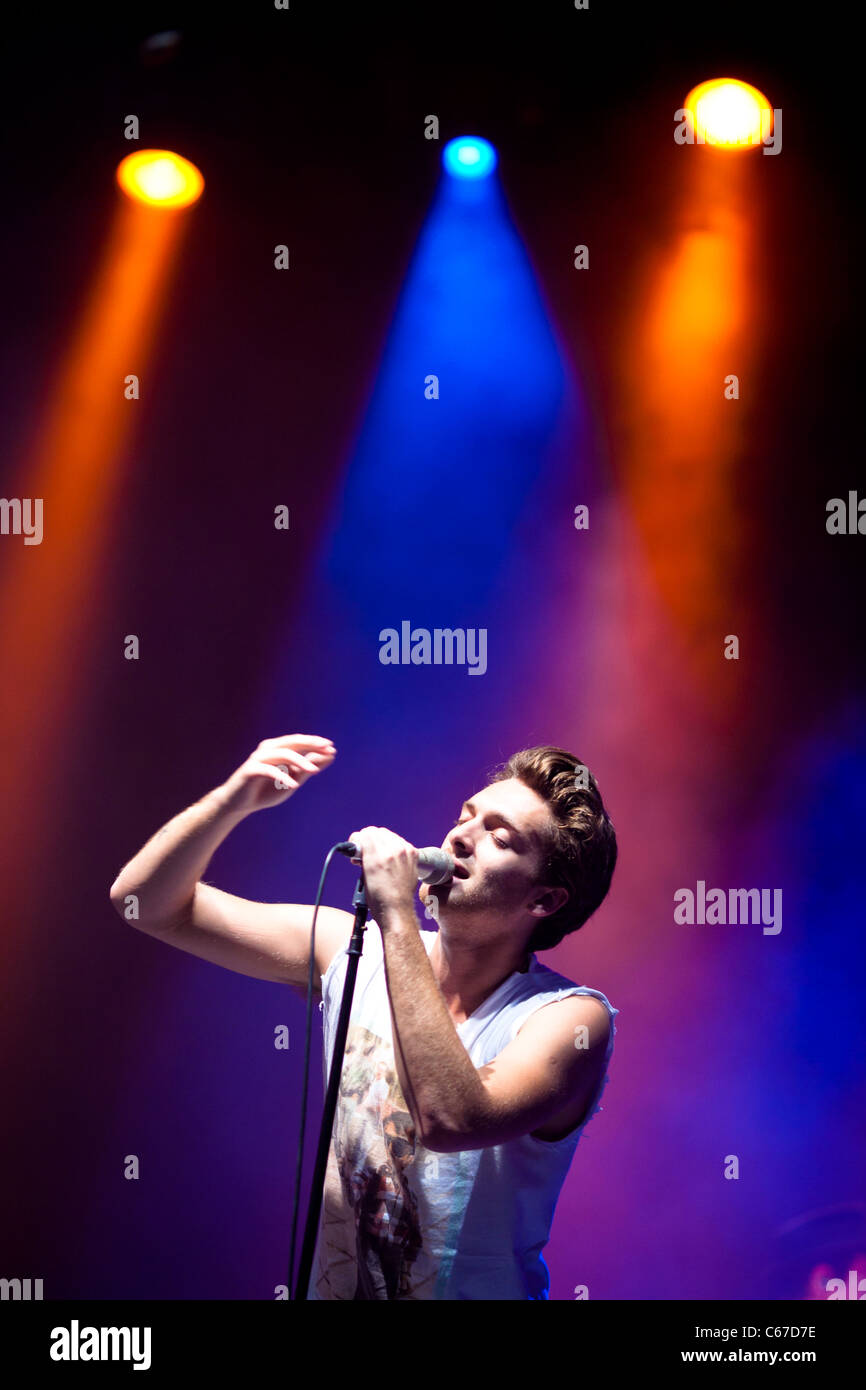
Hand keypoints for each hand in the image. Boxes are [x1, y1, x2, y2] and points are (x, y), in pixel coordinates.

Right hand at [218, 734, 335, 816]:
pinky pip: (269, 770)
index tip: (332, 748)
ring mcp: (258, 758)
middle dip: (311, 744)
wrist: (238, 804)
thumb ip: (307, 769)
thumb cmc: (266, 790)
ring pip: (283, 754)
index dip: (316, 743)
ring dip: (300, 761)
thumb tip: (329, 756)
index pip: (299, 741)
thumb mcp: (292, 780)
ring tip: (314, 770)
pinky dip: (282, 777)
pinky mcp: (250, 770)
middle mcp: (268, 749)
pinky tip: (294, 785)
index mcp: (278, 748)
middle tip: (327, 749)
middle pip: (292, 742)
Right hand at [347, 826, 418, 920]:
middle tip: (364, 850)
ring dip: (380, 841)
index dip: (357, 840)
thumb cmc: (378, 898)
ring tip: (377, 853)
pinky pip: (399, 841)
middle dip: (368, 839)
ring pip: (388, 835)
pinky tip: (389, 855)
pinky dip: (393, 845)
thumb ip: (363, 857)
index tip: (355, 846)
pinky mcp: (412, 854)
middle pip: (376, 832)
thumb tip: (362, 847)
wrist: (396, 909)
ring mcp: (404, 852)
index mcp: (377, 858)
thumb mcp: (364, 876)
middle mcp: (392, 851)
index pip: (364, 834)